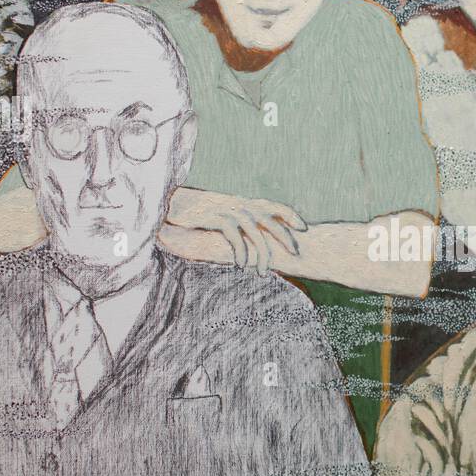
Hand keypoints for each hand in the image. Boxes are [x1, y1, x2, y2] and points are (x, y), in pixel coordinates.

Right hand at [167, 191, 306, 274]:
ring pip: (254, 232)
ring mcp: (228, 210)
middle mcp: (240, 204)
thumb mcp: (223, 216)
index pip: (274, 206)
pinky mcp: (215, 218)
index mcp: (245, 203)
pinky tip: (241, 265)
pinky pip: (234, 236)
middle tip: (294, 254)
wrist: (171, 205)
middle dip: (284, 237)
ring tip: (261, 273)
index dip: (290, 215)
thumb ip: (240, 224)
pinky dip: (239, 251)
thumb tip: (255, 237)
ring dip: (260, 254)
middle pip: (270, 220)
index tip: (304, 228)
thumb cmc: (198, 214)